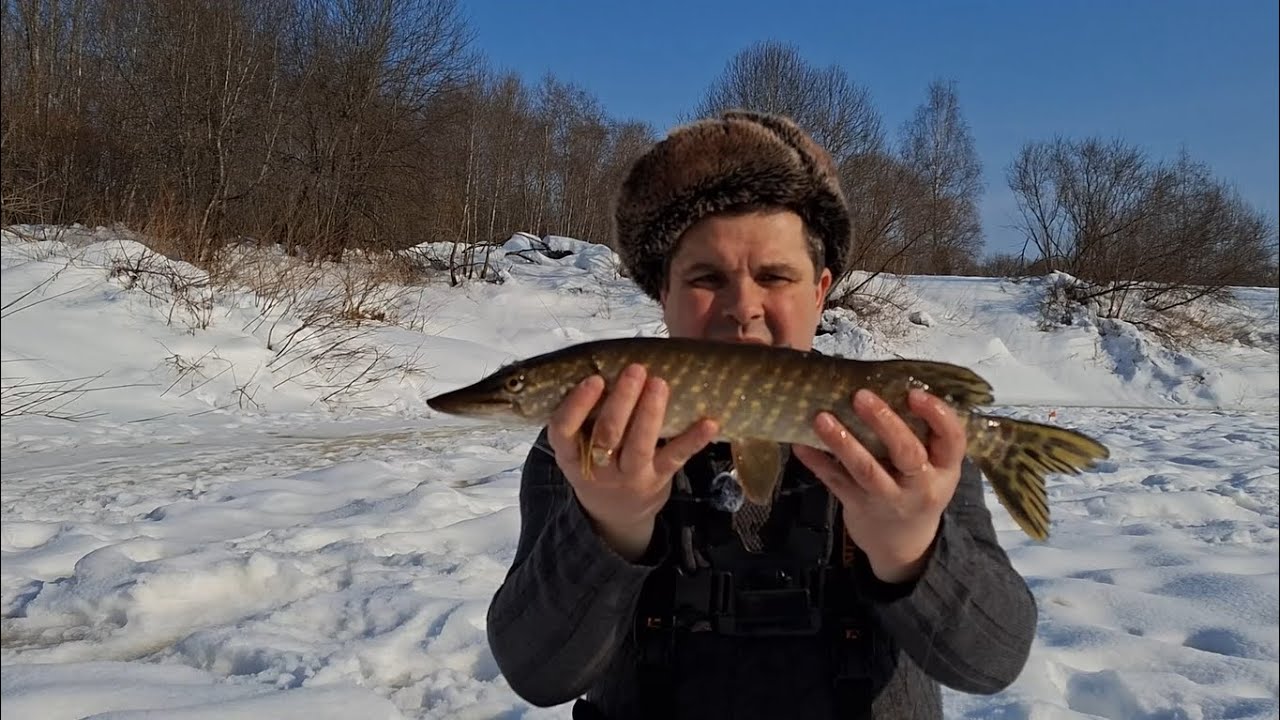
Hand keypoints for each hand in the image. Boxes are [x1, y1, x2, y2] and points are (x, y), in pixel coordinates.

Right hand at [546, 363, 719, 560]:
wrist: (616, 514)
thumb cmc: (597, 462)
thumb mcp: (578, 447)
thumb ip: (586, 414)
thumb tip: (607, 358)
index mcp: (570, 454)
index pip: (563, 430)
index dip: (577, 405)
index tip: (594, 379)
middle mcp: (597, 467)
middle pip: (606, 435)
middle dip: (622, 401)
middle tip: (635, 370)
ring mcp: (629, 476)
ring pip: (639, 446)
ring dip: (650, 414)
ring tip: (660, 384)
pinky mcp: (657, 480)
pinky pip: (675, 458)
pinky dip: (692, 440)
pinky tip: (708, 423)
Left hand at [792, 388, 965, 583]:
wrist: (903, 545)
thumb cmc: (916, 489)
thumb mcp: (932, 468)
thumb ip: (920, 436)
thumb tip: (888, 384)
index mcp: (945, 468)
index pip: (952, 439)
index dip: (937, 415)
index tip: (914, 393)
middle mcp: (920, 485)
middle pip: (906, 453)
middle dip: (884, 423)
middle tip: (861, 396)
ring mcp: (888, 499)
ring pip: (866, 470)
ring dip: (843, 442)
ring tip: (821, 418)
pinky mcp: (858, 506)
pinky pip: (835, 481)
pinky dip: (816, 462)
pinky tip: (800, 444)